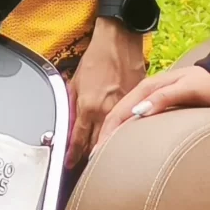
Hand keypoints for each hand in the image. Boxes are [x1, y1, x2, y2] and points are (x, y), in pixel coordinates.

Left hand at [66, 17, 147, 168]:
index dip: (73, 155)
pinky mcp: (138, 102)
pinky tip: (124, 138)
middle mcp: (107, 111)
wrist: (118, 41)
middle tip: (87, 168)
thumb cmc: (97, 58)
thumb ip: (72, 107)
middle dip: (92, 157)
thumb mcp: (75, 82)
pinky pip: (131, 123)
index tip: (70, 164)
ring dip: (109, 147)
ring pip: (116, 136)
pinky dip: (125, 132)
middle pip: (98, 143)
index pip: (79, 140)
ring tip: (105, 159)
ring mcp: (125, 108)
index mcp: (89, 107)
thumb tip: (70, 125)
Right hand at [97, 61, 209, 153]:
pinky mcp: (157, 104)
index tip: (98, 153)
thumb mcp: (188, 89)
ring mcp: (150, 98)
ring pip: (123, 117)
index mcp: (148, 88)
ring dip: (111, 135)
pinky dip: (123, 131)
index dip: (107, 133)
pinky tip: (121, 143)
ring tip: (102, 155)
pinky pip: (133, 119)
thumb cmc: (209, 85)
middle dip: (103, 137)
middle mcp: (145, 92)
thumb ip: (164, 98)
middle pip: (116, 115)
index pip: (119, 112)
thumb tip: (139, 112)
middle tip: (94, 160)